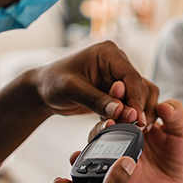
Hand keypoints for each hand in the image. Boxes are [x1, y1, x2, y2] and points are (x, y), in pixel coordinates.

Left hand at [32, 41, 158, 125]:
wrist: (43, 90)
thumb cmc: (53, 82)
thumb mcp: (72, 90)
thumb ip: (96, 100)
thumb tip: (120, 111)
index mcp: (108, 53)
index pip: (131, 76)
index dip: (135, 98)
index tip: (135, 118)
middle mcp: (117, 62)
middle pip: (139, 86)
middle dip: (136, 107)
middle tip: (132, 127)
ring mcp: (118, 76)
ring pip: (140, 95)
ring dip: (136, 112)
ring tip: (131, 128)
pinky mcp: (116, 90)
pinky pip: (131, 102)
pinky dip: (128, 115)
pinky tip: (121, 125)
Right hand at [76, 98, 182, 182]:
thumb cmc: (179, 158)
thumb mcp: (182, 133)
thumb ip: (176, 116)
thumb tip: (164, 104)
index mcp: (139, 119)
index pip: (127, 102)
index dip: (123, 94)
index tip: (121, 86)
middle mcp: (124, 132)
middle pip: (109, 116)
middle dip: (109, 110)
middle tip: (114, 109)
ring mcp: (116, 150)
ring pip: (99, 136)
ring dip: (99, 129)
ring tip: (107, 126)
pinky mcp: (110, 169)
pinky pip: (95, 162)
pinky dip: (87, 156)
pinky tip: (85, 153)